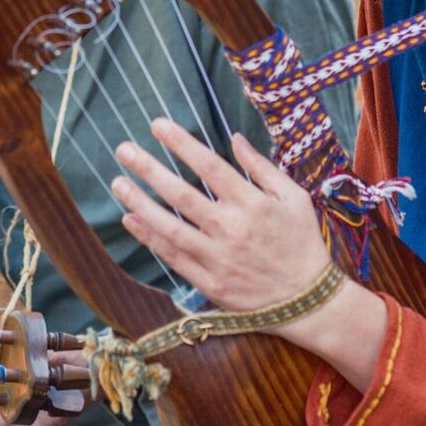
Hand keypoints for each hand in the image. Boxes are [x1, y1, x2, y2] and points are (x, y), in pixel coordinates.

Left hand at [111, 118, 331, 314]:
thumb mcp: (294, 197)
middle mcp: (230, 229)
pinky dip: (149, 238)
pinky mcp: (209, 282)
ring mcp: (217, 257)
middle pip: (181, 194)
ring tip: (117, 183)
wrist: (307, 300)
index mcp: (252, 203)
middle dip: (149, 169)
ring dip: (140, 203)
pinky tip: (130, 219)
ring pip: (169, 227)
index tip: (157, 125)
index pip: (209, 166)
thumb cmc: (303, 242)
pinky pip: (172, 257)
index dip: (181, 143)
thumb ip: (262, 167)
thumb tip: (235, 138)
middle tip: (124, 150)